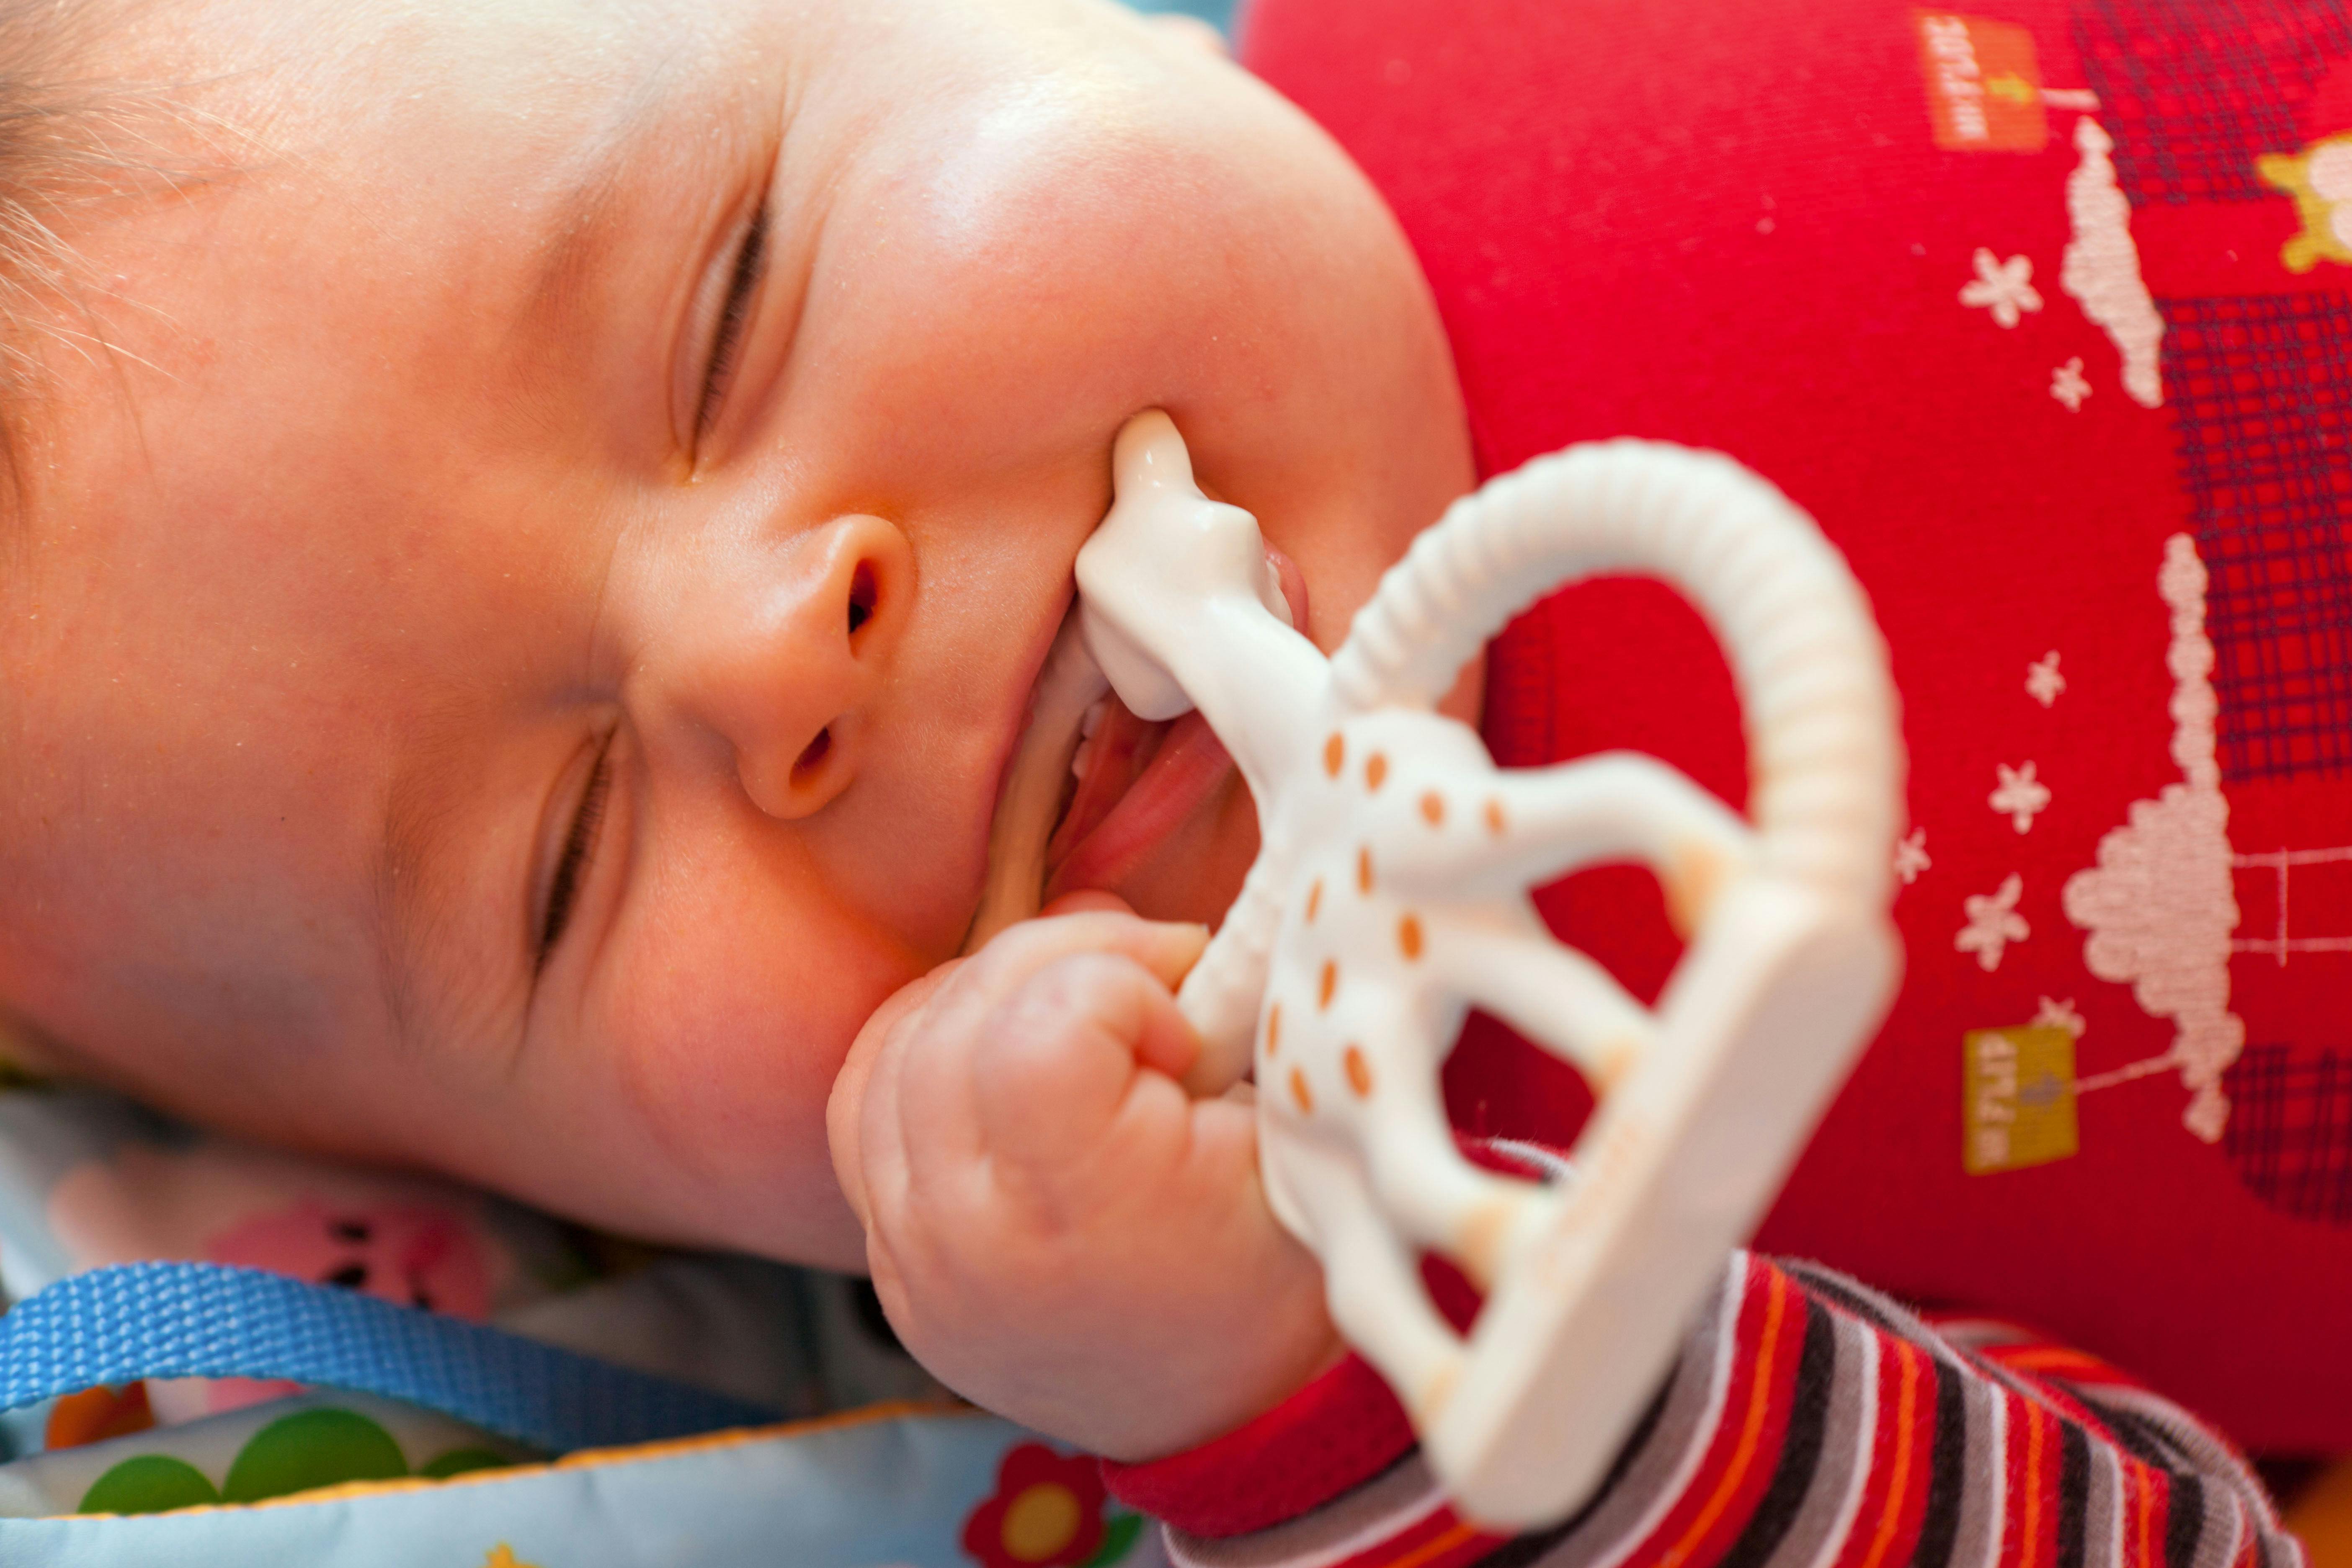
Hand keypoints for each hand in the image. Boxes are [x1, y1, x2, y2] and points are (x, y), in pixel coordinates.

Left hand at [828, 898, 1339, 1460]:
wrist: (1232, 1418)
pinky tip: (1007, 1049)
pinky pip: (864, 1101)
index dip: (1123, 985)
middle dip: (1067, 963)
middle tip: (1151, 994)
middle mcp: (960, 1234)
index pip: (1043, 1018)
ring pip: (900, 1042)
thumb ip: (1233, 1024)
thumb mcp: (1294, 1145)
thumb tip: (1156, 934)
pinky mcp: (887, 1257)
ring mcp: (907, 1251)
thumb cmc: (1278, 1270)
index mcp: (1070, 1212)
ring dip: (997, 995)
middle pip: (965, 1008)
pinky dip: (930, 1046)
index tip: (1185, 1036)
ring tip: (1084, 1022)